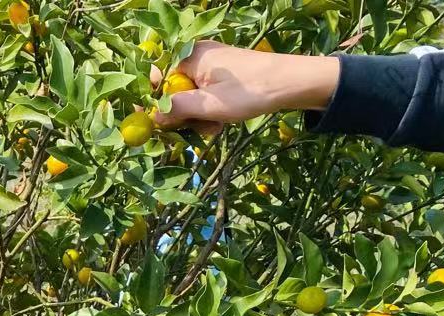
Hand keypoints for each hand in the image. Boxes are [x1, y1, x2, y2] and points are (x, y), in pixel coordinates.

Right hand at [153, 42, 339, 135]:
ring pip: (188, 97)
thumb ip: (177, 109)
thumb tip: (151, 117)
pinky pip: (202, 95)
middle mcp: (196, 57)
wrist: (292, 82)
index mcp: (190, 57)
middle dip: (180, 114)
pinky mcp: (220, 75)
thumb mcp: (210, 106)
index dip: (153, 102)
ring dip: (196, 117)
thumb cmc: (251, 91)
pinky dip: (207, 111)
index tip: (155, 124)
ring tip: (214, 127)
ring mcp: (209, 66)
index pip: (156, 78)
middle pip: (171, 90)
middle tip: (194, 130)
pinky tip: (220, 121)